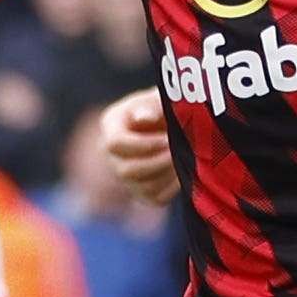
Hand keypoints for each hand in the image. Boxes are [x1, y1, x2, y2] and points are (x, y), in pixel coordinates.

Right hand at [95, 86, 177, 202]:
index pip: (114, 144)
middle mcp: (113, 155)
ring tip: (184, 157)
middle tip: (178, 151)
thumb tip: (144, 118)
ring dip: (168, 174)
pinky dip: (174, 186)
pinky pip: (157, 198)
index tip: (167, 138)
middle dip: (157, 162)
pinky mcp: (144, 192)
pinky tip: (184, 168)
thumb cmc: (167, 105)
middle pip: (125, 171)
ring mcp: (127, 176)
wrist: (179, 121)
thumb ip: (152, 105)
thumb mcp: (159, 98)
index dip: (143, 145)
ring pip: (143, 187)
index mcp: (112, 126)